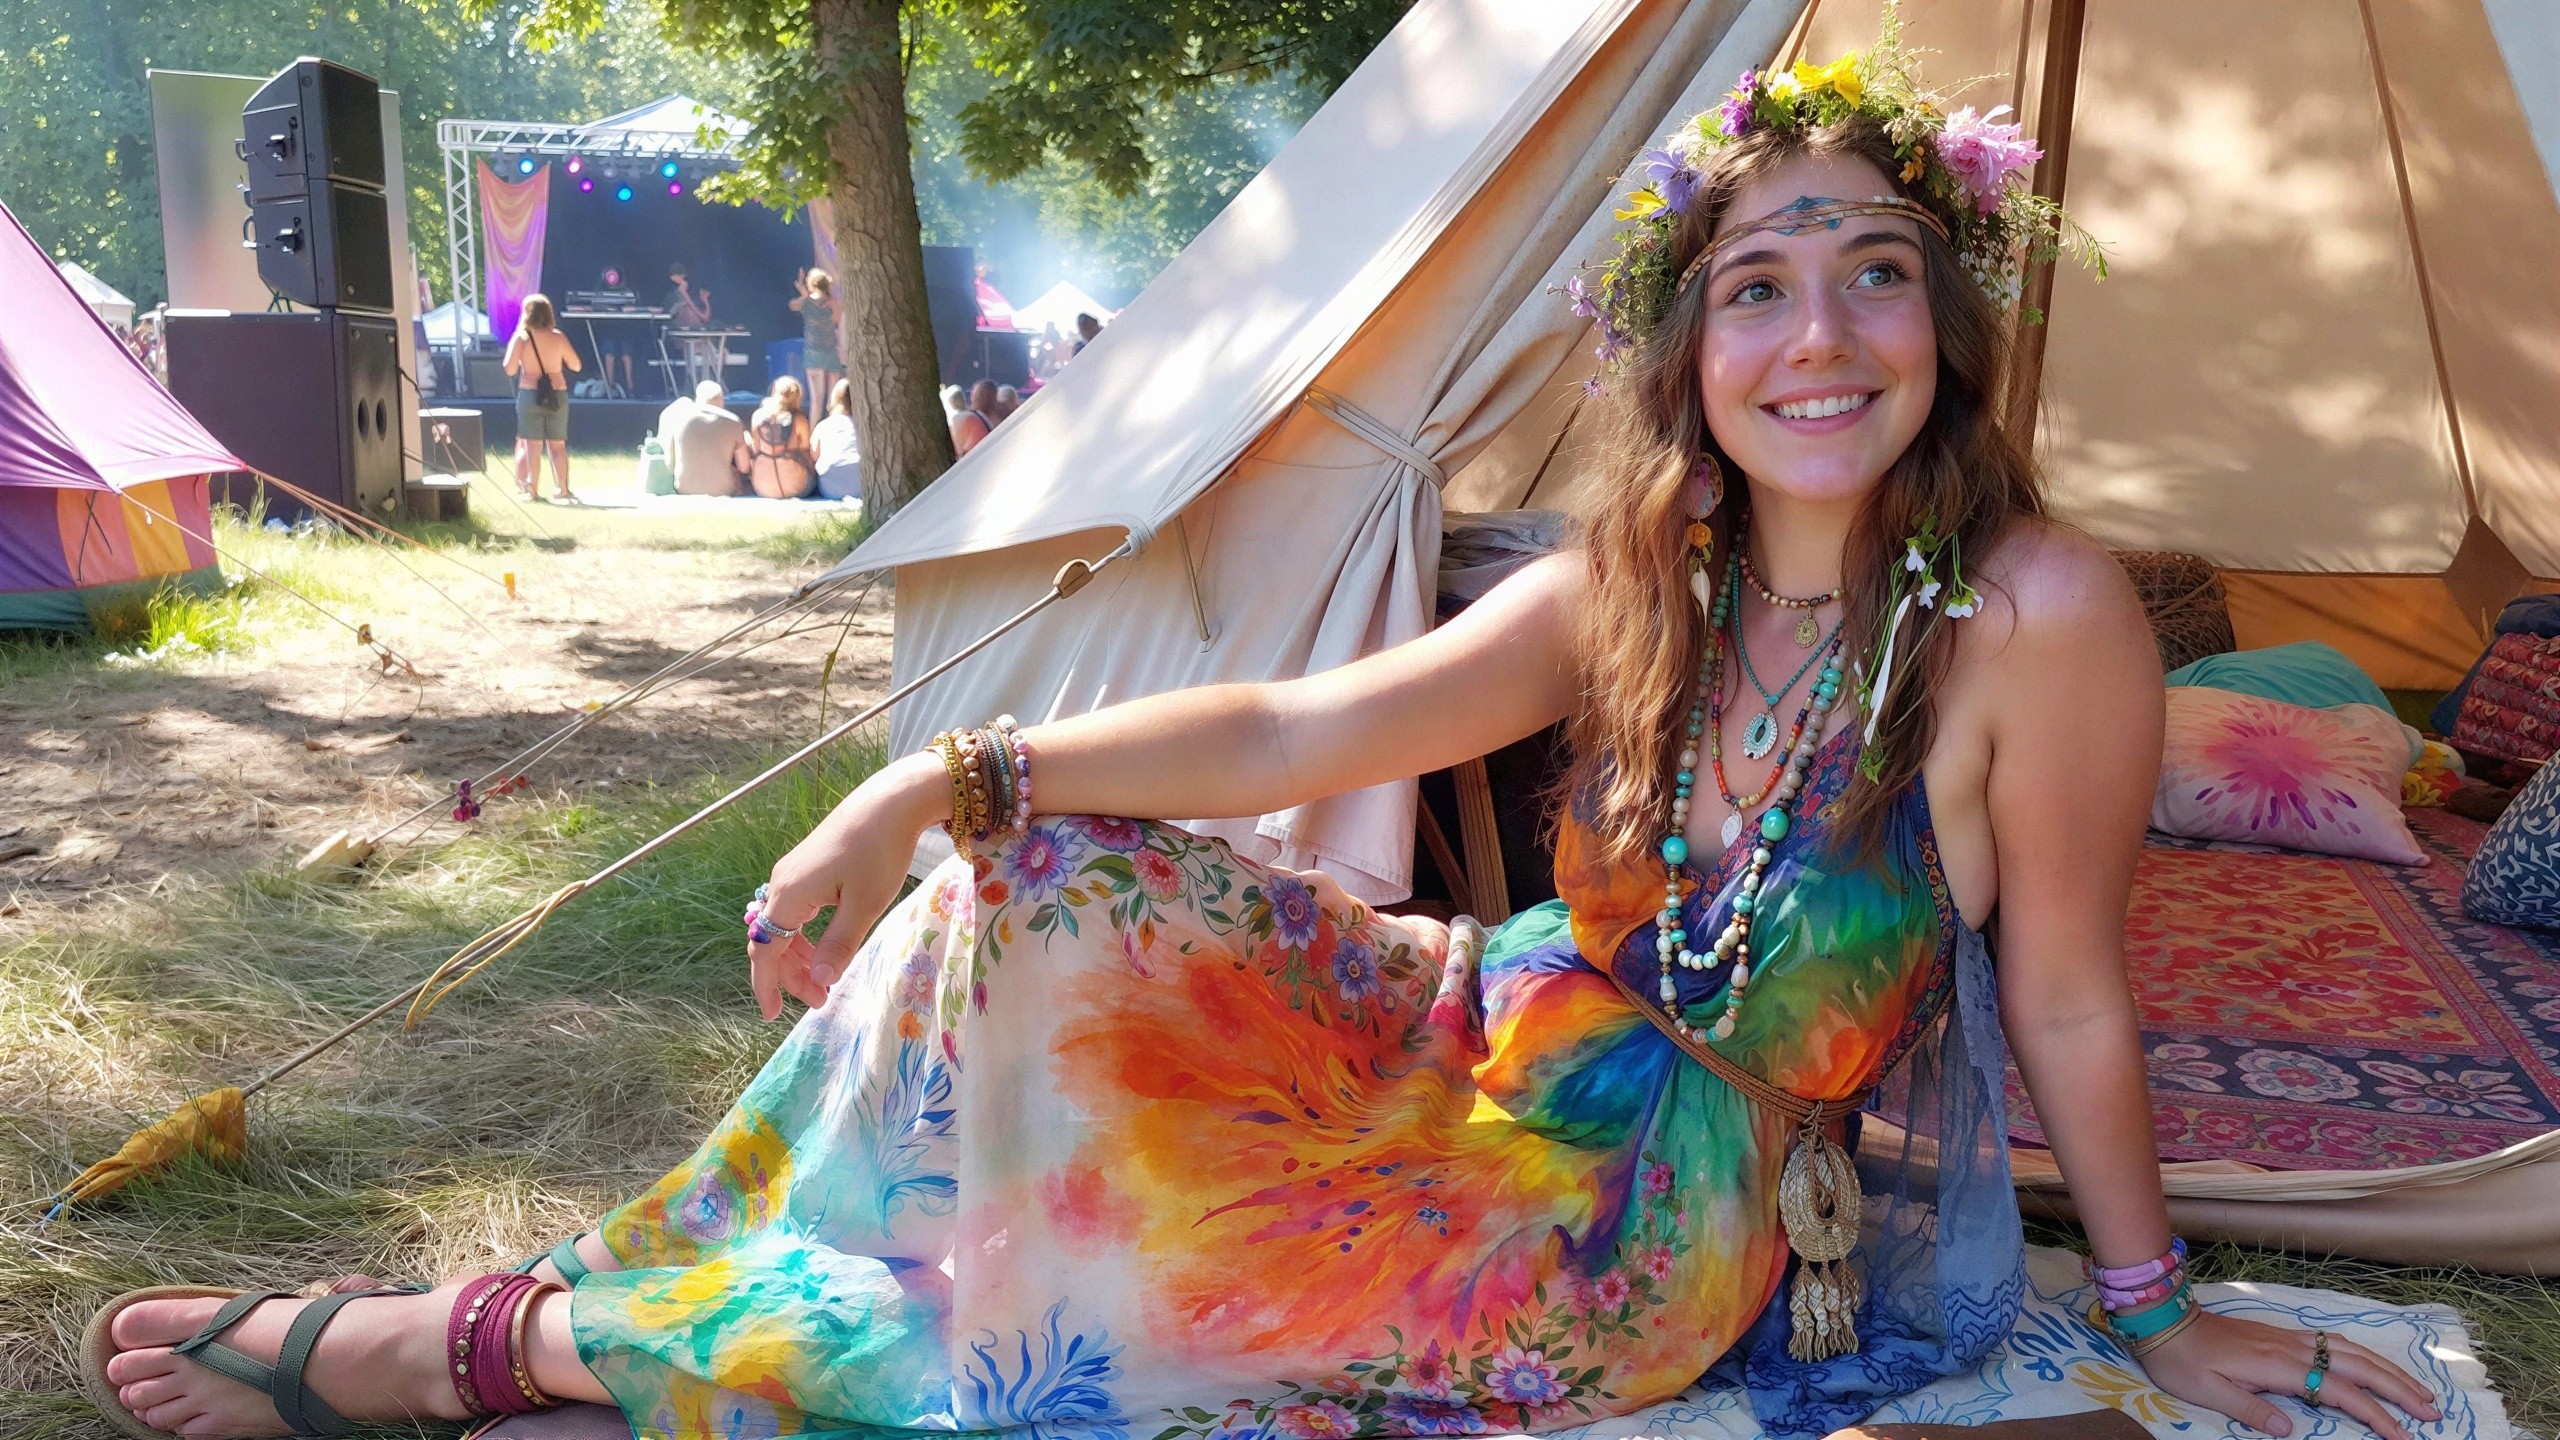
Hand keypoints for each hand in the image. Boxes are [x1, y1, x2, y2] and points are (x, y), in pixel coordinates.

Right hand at [748, 751, 948, 1019]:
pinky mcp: (807, 867)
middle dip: (791, 976)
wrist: (890, 802)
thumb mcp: (865, 905)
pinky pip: (795, 911)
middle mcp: (782, 883)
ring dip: (799, 957)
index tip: (772, 1015)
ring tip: (826, 980)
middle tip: (821, 1001)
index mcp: (790, 895)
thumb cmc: (880, 851)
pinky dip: (804, 936)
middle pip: (772, 942)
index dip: (767, 985)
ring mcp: (793, 873)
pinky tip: (824, 947)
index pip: (765, 951)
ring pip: (783, 927)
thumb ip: (839, 945)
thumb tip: (818, 982)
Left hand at [2139, 1310, 2439, 1438]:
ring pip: (2350, 1351)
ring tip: (2417, 1391)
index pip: (2340, 1392)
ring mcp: (2289, 1338)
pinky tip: (2374, 1365)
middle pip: (2357, 1366)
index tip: (2401, 1436)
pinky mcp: (2282, 1336)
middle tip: (2431, 1411)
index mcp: (2278, 1366)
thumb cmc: (2182, 1362)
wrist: (2164, 1321)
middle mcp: (2292, 1348)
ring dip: (2387, 1369)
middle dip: (2398, 1388)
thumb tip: (2292, 1430)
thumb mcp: (2209, 1393)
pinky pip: (2334, 1344)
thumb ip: (2252, 1411)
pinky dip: (2363, 1355)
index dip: (2374, 1415)